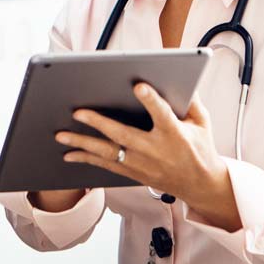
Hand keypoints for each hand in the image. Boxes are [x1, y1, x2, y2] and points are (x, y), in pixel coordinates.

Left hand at [56, 83, 241, 231]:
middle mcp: (155, 151)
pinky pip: (106, 165)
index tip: (139, 85)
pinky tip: (69, 153)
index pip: (163, 114)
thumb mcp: (202, 123)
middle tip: (78, 112)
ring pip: (108, 153)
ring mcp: (142, 164)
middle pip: (123, 135)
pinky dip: (86, 159)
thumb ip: (191, 100)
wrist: (200, 186)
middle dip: (99, 123)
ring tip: (61, 135)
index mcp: (175, 135)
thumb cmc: (200, 149)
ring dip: (82, 144)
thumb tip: (182, 76)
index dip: (151, 100)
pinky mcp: (133, 173)